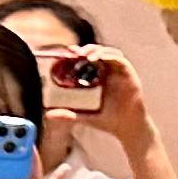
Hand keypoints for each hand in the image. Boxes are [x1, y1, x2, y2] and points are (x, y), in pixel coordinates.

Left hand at [50, 46, 161, 161]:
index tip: (66, 53)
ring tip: (85, 55)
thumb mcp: (85, 116)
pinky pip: (121, 61)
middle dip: (87, 49)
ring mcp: (121, 73)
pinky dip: (110, 56)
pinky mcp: (130, 75)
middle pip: (99, 53)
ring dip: (97, 50)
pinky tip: (99, 58)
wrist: (127, 129)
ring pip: (110, 53)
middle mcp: (111, 73)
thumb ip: (68, 114)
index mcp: (101, 79)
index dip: (79, 54)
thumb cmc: (108, 121)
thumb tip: (48, 115)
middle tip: (74, 52)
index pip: (90, 60)